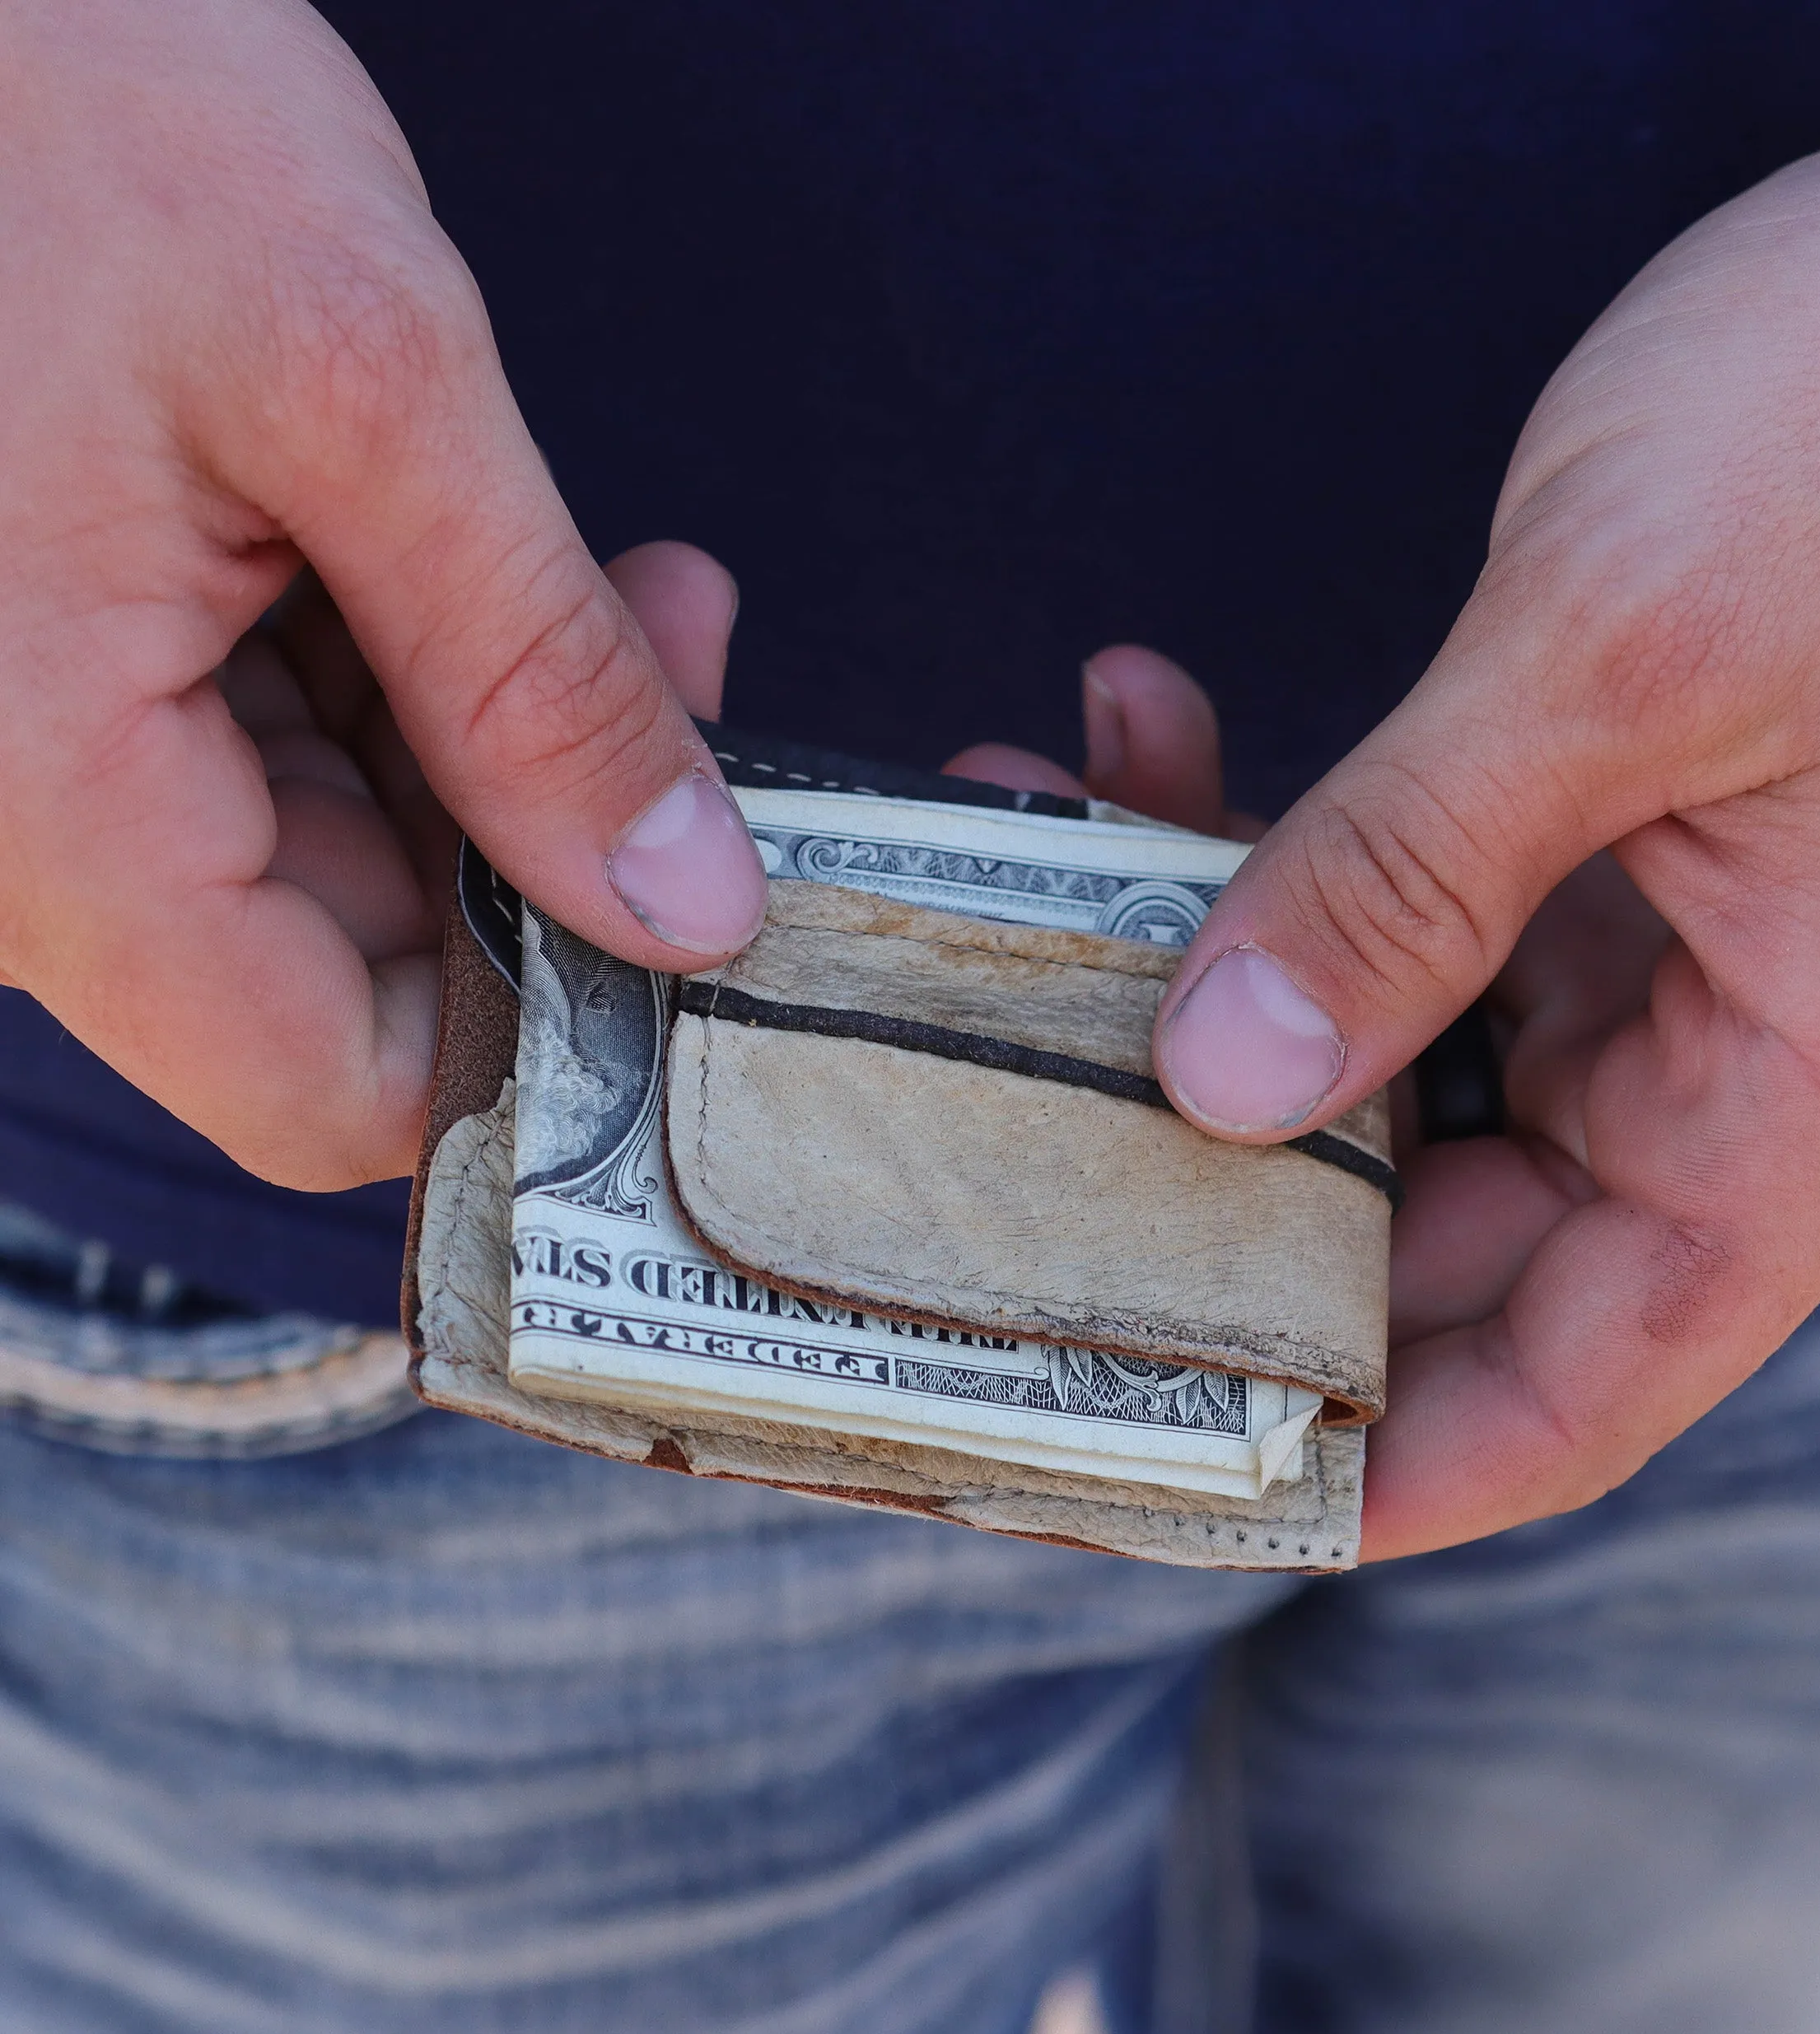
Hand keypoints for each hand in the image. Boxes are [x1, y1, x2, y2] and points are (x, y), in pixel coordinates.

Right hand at [0, 0, 765, 1189]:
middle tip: (681, 663)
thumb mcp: (354, 381)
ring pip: (333, 856)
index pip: (328, 1085)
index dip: (534, 1037)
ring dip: (497, 738)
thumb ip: (535, 674)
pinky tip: (482, 558)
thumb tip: (685, 901)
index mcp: (38, 813)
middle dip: (551, 835)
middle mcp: (12, 831)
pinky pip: (272, 751)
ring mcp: (30, 758)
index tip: (689, 920)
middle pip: (354, 966)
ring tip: (619, 583)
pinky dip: (405, 675)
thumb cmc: (37, 89)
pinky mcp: (59, 672)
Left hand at [1146, 0, 1819, 1556]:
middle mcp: (1747, 1055)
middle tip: (1014, 1189)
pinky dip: (1276, 868)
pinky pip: (1408, 926)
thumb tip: (1226, 1079)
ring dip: (1219, 1007)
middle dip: (1236, 1214)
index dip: (1382, 1468)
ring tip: (1035, 901)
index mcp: (1817, 1090)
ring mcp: (1676, 954)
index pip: (1580, 1387)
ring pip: (1402, 1075)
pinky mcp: (1606, 851)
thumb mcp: (1622, 658)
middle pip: (1454, 1248)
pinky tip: (1146, 755)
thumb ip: (1410, 878)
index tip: (1188, 1482)